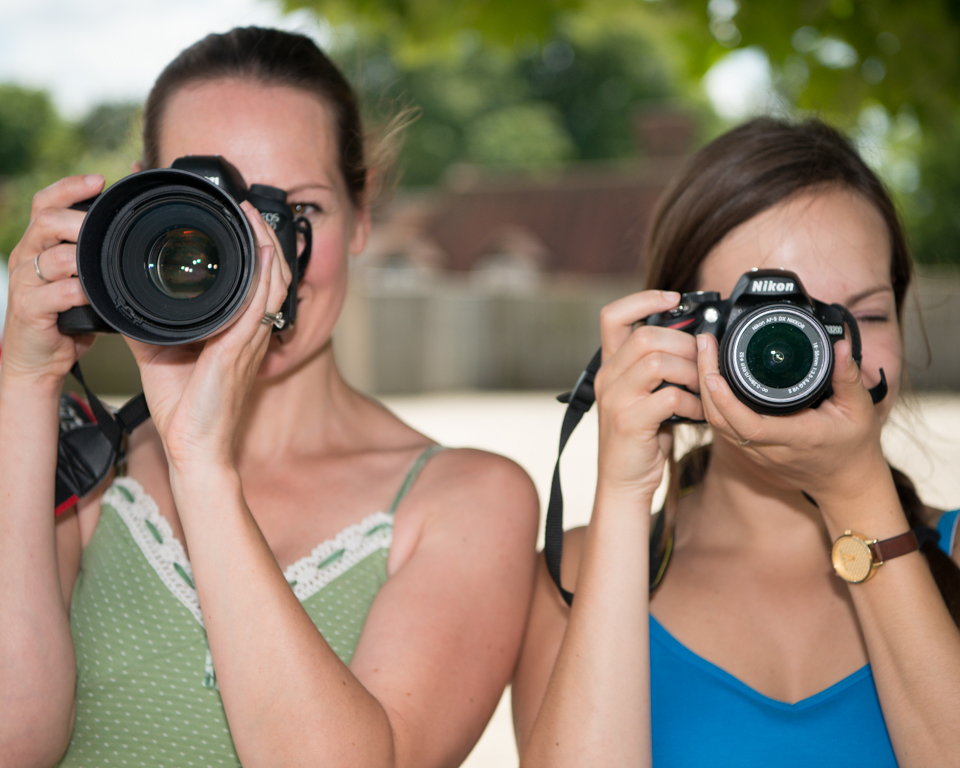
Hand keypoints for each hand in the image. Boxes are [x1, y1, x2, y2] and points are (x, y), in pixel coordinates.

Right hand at [1, 175, 103, 387]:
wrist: (38, 359)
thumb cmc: (65, 317)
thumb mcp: (79, 280)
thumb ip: (94, 258)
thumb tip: (132, 235)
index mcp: (38, 245)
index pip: (45, 202)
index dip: (70, 187)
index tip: (101, 180)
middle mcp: (27, 257)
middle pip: (48, 221)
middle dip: (81, 219)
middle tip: (110, 225)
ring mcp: (26, 283)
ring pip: (55, 256)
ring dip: (85, 257)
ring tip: (109, 261)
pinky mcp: (30, 309)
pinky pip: (57, 292)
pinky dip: (80, 291)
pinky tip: (96, 295)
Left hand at [127, 202, 291, 474]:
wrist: (192, 445)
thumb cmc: (185, 408)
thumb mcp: (162, 353)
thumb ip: (155, 324)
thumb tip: (131, 298)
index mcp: (236, 332)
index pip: (256, 282)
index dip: (253, 248)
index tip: (238, 220)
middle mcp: (250, 331)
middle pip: (272, 273)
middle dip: (263, 235)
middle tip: (247, 207)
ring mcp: (250, 339)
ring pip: (273, 281)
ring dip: (266, 244)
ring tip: (253, 215)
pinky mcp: (241, 348)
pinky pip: (261, 303)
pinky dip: (263, 273)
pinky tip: (260, 252)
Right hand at [593, 290, 703, 503]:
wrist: (622, 482)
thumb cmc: (640, 438)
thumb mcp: (642, 396)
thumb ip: (657, 370)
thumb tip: (696, 343)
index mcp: (609, 367)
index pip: (613, 316)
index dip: (643, 299)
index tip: (674, 298)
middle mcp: (607, 378)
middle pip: (645, 336)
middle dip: (683, 343)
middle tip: (700, 361)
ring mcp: (615, 399)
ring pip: (657, 362)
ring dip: (690, 372)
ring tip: (701, 388)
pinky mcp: (629, 422)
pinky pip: (670, 397)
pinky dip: (693, 402)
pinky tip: (699, 413)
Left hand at [695, 332, 886, 505]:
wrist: (846, 484)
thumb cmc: (854, 448)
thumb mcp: (859, 410)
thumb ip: (849, 377)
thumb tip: (840, 345)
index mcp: (796, 437)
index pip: (749, 423)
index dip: (726, 400)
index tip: (714, 372)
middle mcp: (770, 449)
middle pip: (722, 420)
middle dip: (705, 380)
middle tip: (704, 344)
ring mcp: (756, 453)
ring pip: (717, 424)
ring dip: (704, 390)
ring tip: (703, 354)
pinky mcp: (751, 452)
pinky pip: (723, 427)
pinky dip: (712, 402)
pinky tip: (710, 378)